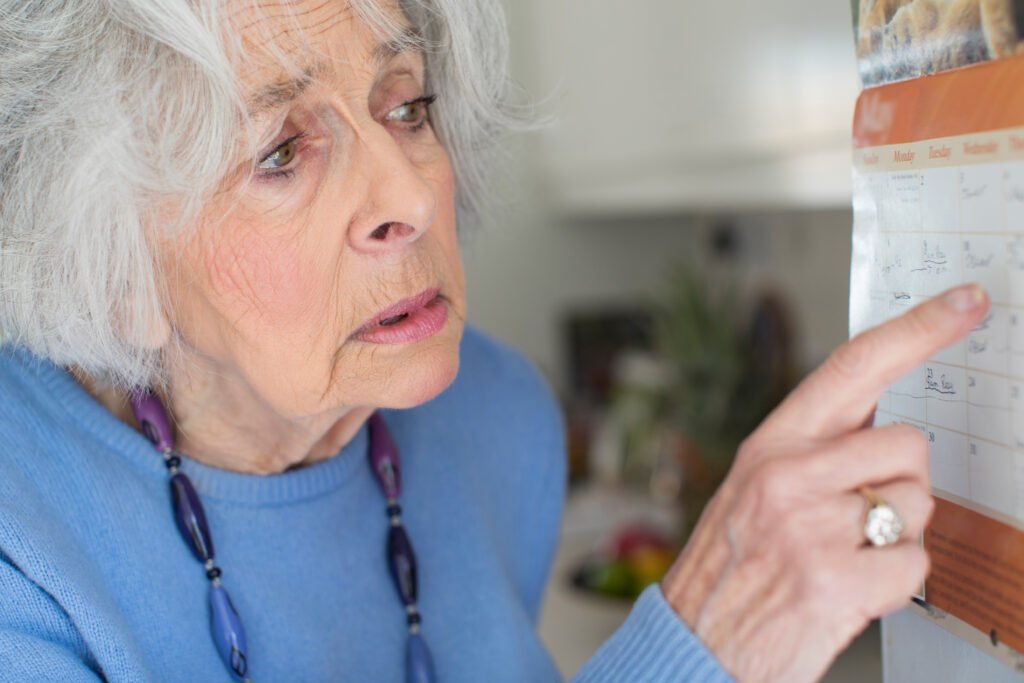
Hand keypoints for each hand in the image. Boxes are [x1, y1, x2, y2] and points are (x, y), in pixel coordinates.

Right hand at [660, 284, 989, 682]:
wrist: (696, 643)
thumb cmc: (732, 565)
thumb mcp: (756, 489)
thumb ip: (816, 452)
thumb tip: (887, 426)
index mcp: (771, 446)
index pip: (853, 367)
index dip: (917, 329)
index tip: (965, 303)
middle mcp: (789, 476)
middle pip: (909, 446)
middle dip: (903, 483)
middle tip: (858, 518)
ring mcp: (812, 528)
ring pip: (919, 507)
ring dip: (896, 537)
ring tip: (842, 557)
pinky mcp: (837, 581)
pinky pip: (916, 564)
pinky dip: (895, 583)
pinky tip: (849, 590)